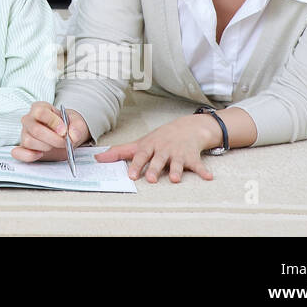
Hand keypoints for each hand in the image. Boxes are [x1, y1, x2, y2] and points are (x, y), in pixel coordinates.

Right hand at [12, 101, 89, 162]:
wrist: (67, 137)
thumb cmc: (69, 127)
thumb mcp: (78, 123)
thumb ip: (77, 127)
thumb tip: (72, 135)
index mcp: (40, 108)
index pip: (40, 112)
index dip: (53, 122)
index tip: (64, 131)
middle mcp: (29, 119)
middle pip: (35, 129)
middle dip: (53, 139)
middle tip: (64, 142)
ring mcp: (24, 133)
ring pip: (28, 141)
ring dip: (45, 147)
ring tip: (54, 146)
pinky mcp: (23, 147)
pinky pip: (18, 153)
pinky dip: (28, 156)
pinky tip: (40, 154)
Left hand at [96, 115, 216, 182]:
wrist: (187, 127)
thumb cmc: (159, 138)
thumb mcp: (140, 143)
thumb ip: (119, 152)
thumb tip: (97, 157)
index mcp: (150, 146)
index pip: (141, 155)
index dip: (136, 165)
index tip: (131, 175)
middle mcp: (164, 149)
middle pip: (158, 160)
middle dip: (154, 169)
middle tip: (150, 179)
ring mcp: (178, 153)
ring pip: (177, 163)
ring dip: (176, 170)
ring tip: (175, 179)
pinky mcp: (192, 157)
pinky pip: (198, 165)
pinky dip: (203, 171)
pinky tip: (208, 177)